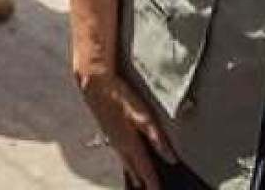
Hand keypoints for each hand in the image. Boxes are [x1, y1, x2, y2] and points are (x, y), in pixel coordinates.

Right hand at [76, 68, 176, 189]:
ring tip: (136, 183)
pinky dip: (125, 162)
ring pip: (125, 162)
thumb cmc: (119, 97)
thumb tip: (170, 157)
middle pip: (134, 169)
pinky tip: (125, 158)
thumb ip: (157, 138)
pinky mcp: (109, 131)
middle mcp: (120, 145)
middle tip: (148, 189)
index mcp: (130, 144)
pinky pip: (119, 153)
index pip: (145, 169)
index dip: (152, 182)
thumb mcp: (144, 116)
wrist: (94, 84)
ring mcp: (113, 138)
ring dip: (132, 173)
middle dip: (142, 181)